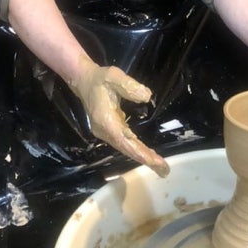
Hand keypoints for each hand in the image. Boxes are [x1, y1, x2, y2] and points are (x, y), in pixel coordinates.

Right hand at [70, 56, 169, 176]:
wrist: (83, 81)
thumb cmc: (100, 79)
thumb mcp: (114, 76)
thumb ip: (129, 86)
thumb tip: (146, 96)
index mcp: (106, 120)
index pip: (125, 141)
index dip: (140, 152)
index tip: (155, 161)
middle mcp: (105, 131)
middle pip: (126, 149)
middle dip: (145, 159)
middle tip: (164, 170)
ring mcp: (105, 133)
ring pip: (125, 148)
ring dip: (142, 156)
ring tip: (160, 165)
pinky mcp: (109, 131)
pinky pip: (124, 143)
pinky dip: (136, 150)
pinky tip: (148, 154)